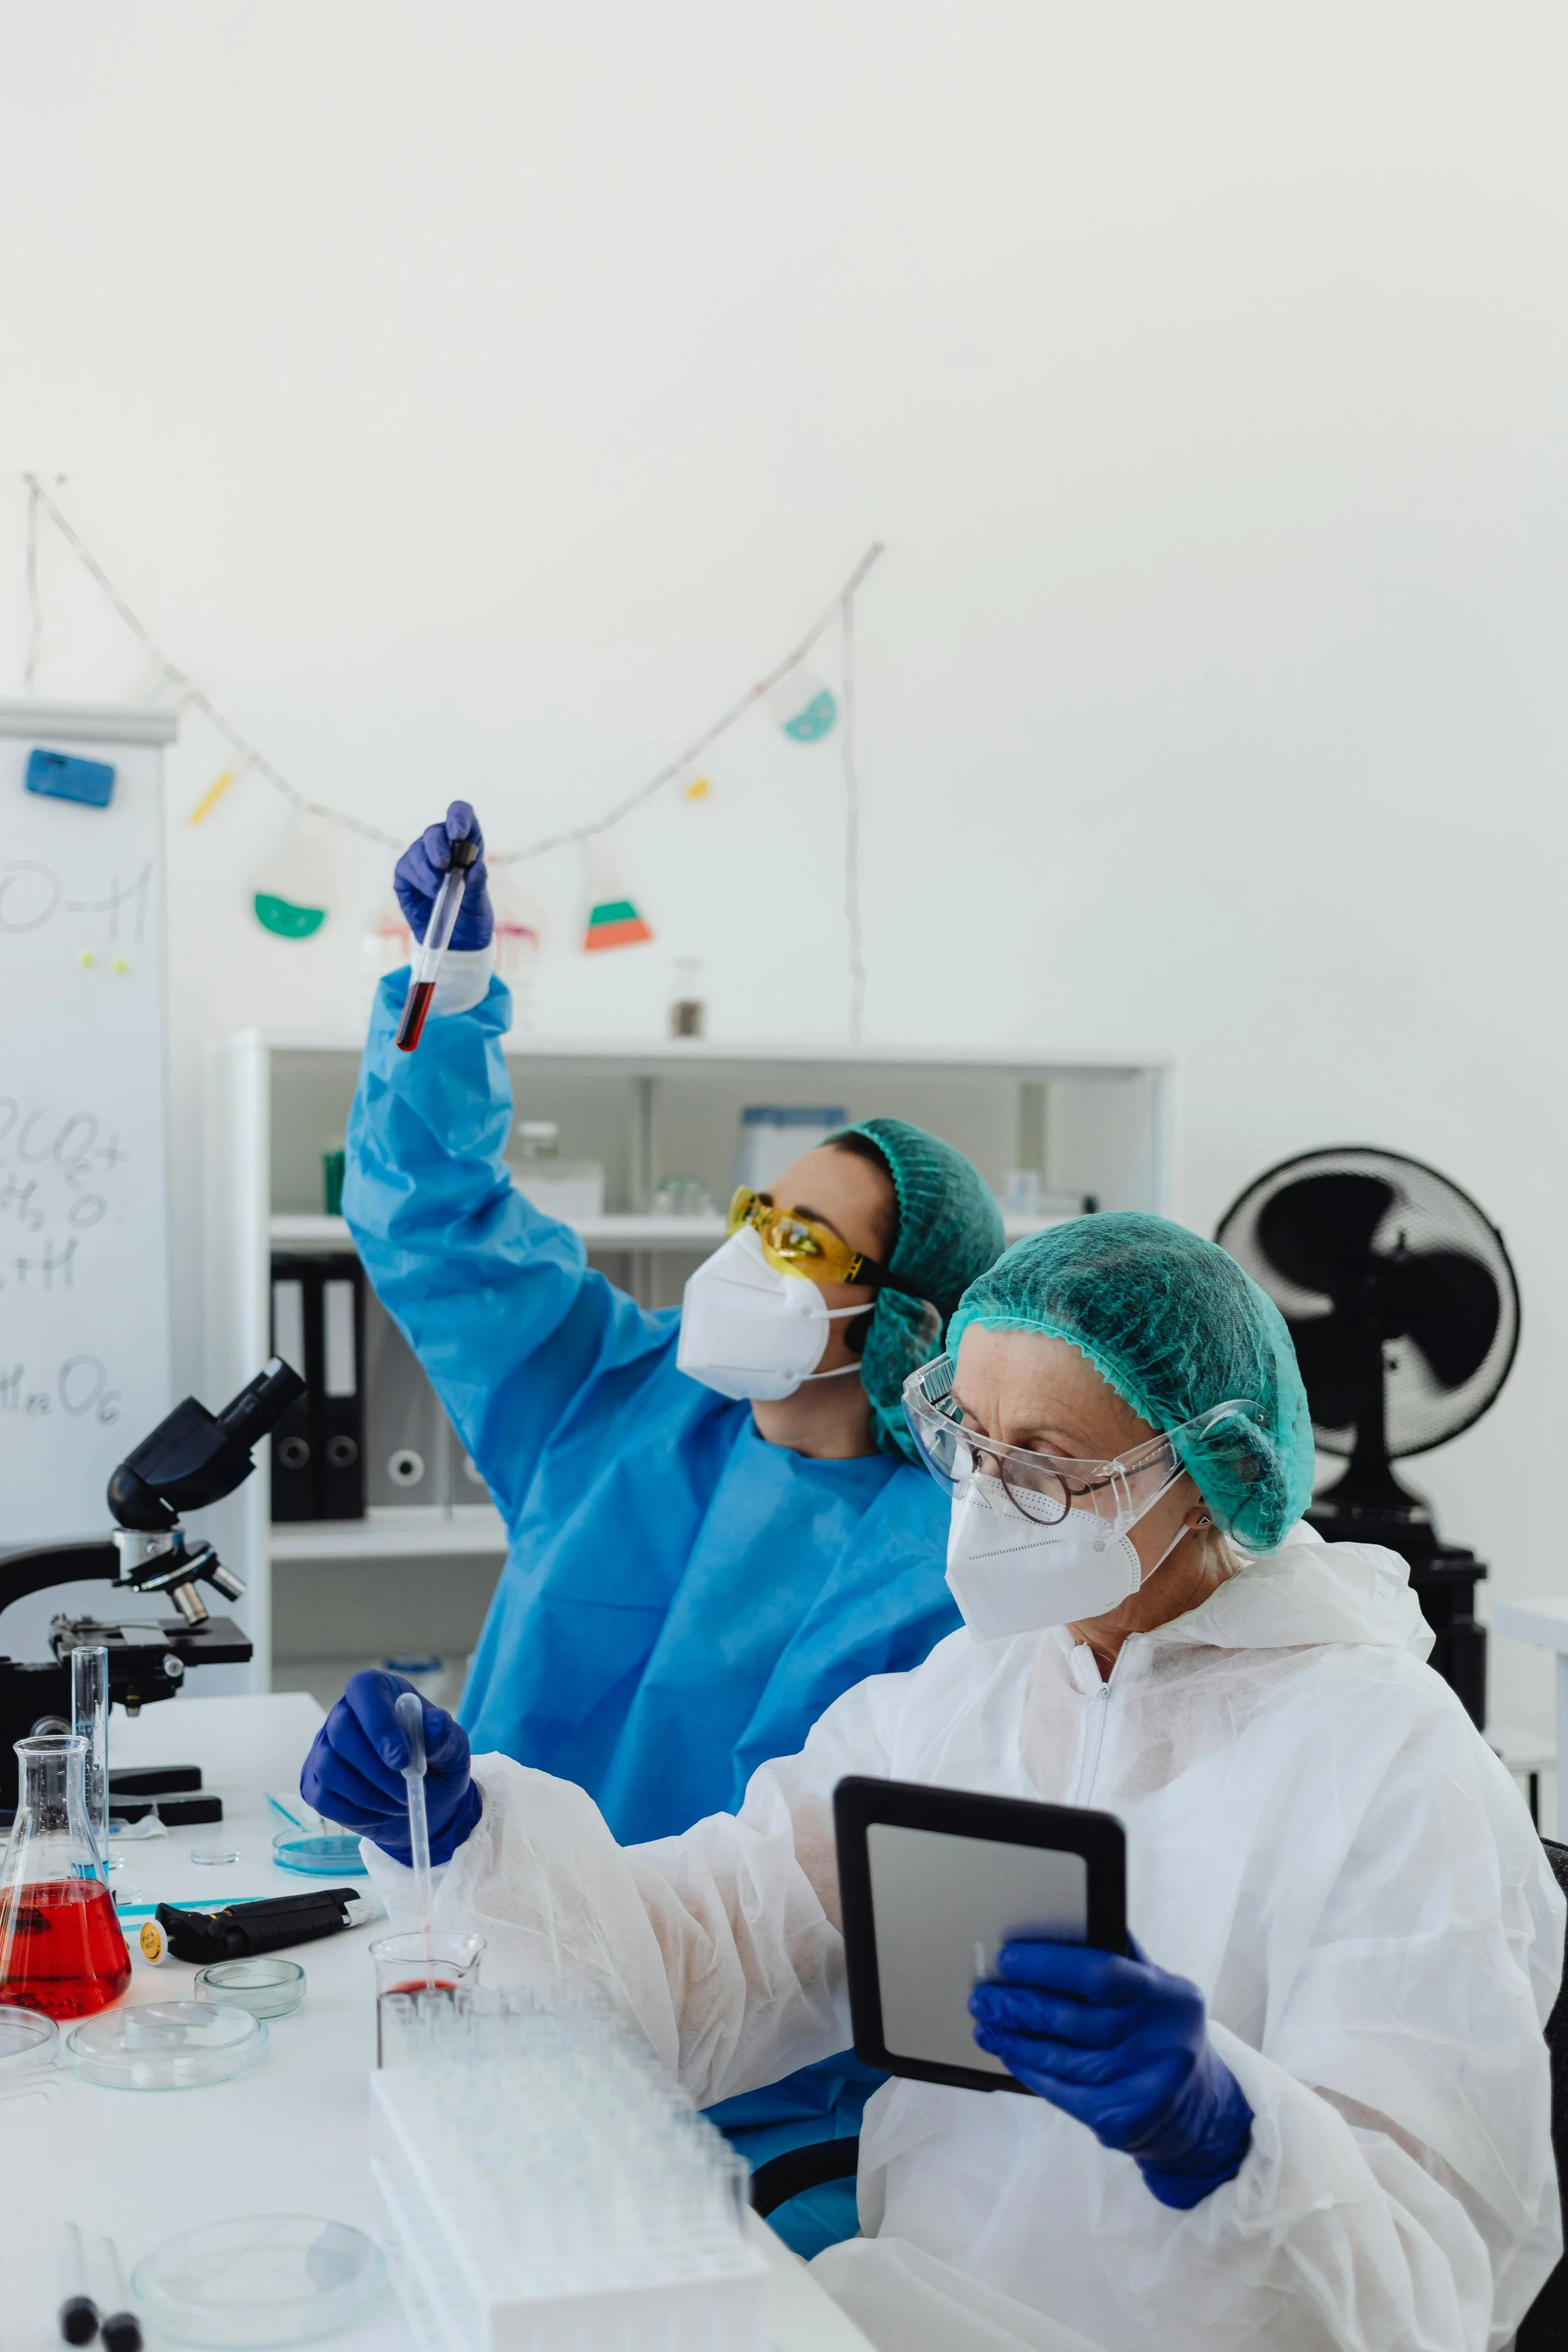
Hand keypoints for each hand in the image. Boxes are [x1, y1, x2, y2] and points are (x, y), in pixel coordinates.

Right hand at [300, 1669, 481, 1864]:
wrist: (429, 1803)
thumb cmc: (438, 1763)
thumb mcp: (453, 1748)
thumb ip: (445, 1735)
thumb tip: (435, 1725)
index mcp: (379, 1691)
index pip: (364, 1689)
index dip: (379, 1723)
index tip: (402, 1760)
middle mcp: (344, 1714)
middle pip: (341, 1733)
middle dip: (376, 1770)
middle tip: (407, 1791)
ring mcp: (324, 1749)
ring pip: (330, 1768)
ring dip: (370, 1794)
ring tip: (402, 1803)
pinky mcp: (316, 1783)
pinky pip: (324, 1799)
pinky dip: (357, 1812)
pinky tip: (382, 1811)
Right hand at [393, 800, 492, 949]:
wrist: (456, 942)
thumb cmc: (472, 916)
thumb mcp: (480, 905)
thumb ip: (478, 887)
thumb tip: (476, 869)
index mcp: (468, 844)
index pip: (461, 815)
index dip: (458, 817)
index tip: (458, 833)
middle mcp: (443, 847)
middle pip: (435, 831)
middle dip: (437, 846)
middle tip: (444, 864)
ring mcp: (422, 859)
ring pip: (418, 849)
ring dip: (427, 868)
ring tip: (437, 889)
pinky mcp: (406, 874)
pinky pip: (406, 867)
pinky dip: (418, 878)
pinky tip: (430, 892)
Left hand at [970, 1939, 1252, 2208]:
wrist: (1202, 2114)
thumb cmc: (1162, 2034)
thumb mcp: (1159, 1991)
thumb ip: (1122, 1959)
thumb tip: (1068, 1919)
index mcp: (1169, 1995)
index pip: (1102, 1971)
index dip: (1048, 1964)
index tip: (1008, 1958)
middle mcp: (1163, 2040)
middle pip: (1073, 2019)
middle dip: (1018, 2006)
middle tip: (982, 1997)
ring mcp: (1145, 2085)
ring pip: (1062, 2059)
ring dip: (1015, 2041)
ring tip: (987, 2027)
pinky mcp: (1126, 2121)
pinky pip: (1064, 2093)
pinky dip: (1031, 2072)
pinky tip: (1012, 2057)